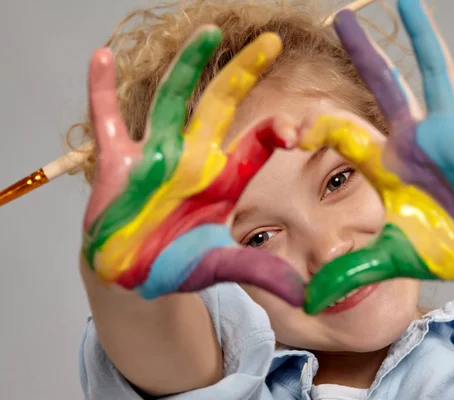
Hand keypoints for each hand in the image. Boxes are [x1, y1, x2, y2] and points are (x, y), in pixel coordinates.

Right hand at [82, 26, 304, 304]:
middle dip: (244, 73)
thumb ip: (257, 272)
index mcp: (223, 180)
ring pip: (172, 101)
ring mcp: (155, 155)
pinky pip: (108, 119)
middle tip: (271, 41)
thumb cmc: (176, 264)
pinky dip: (103, 91)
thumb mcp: (218, 266)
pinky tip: (103, 58)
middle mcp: (193, 158)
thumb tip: (305, 297)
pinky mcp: (118, 162)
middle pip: (222, 106)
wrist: (131, 273)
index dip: (278, 132)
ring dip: (187, 67)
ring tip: (208, 33)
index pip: (257, 144)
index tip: (298, 132)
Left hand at [302, 0, 453, 313]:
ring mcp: (451, 139)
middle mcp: (415, 142)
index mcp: (386, 163)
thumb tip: (309, 301)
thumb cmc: (444, 249)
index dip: (315, 128)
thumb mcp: (388, 259)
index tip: (288, 131)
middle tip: (340, 16)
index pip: (343, 132)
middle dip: (364, 52)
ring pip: (434, 79)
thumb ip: (349, 273)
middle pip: (385, 87)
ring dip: (423, 40)